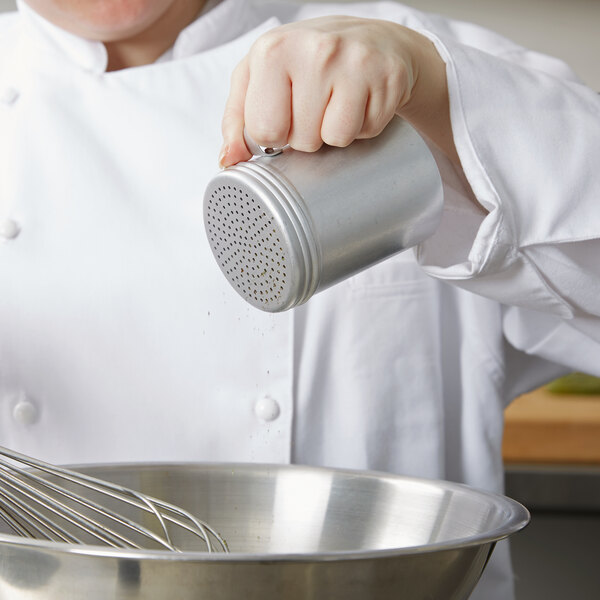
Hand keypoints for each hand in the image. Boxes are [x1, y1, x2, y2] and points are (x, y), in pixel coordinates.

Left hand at [219, 16, 458, 166]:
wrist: (372, 39)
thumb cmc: (308, 62)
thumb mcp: (261, 78)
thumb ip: (237, 121)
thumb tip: (229, 160)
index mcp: (273, 50)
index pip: (264, 131)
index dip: (274, 135)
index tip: (284, 114)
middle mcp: (315, 50)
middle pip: (302, 140)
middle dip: (306, 135)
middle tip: (315, 107)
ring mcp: (355, 62)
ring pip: (335, 139)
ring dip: (335, 133)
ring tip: (337, 105)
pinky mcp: (388, 76)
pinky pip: (366, 131)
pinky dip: (363, 126)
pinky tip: (360, 102)